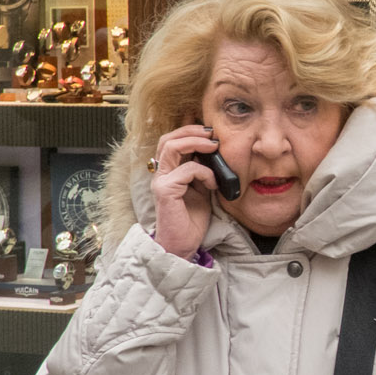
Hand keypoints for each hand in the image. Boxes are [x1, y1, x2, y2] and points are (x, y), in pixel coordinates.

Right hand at [149, 125, 221, 258]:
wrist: (183, 245)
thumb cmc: (192, 220)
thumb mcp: (202, 189)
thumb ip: (204, 171)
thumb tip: (215, 151)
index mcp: (169, 171)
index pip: (172, 141)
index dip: (188, 130)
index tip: (210, 130)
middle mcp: (161, 173)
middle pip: (168, 138)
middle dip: (191, 130)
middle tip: (212, 132)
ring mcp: (160, 181)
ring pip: (171, 147)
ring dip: (196, 142)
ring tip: (214, 146)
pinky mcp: (165, 190)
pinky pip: (186, 170)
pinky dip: (204, 172)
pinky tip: (213, 183)